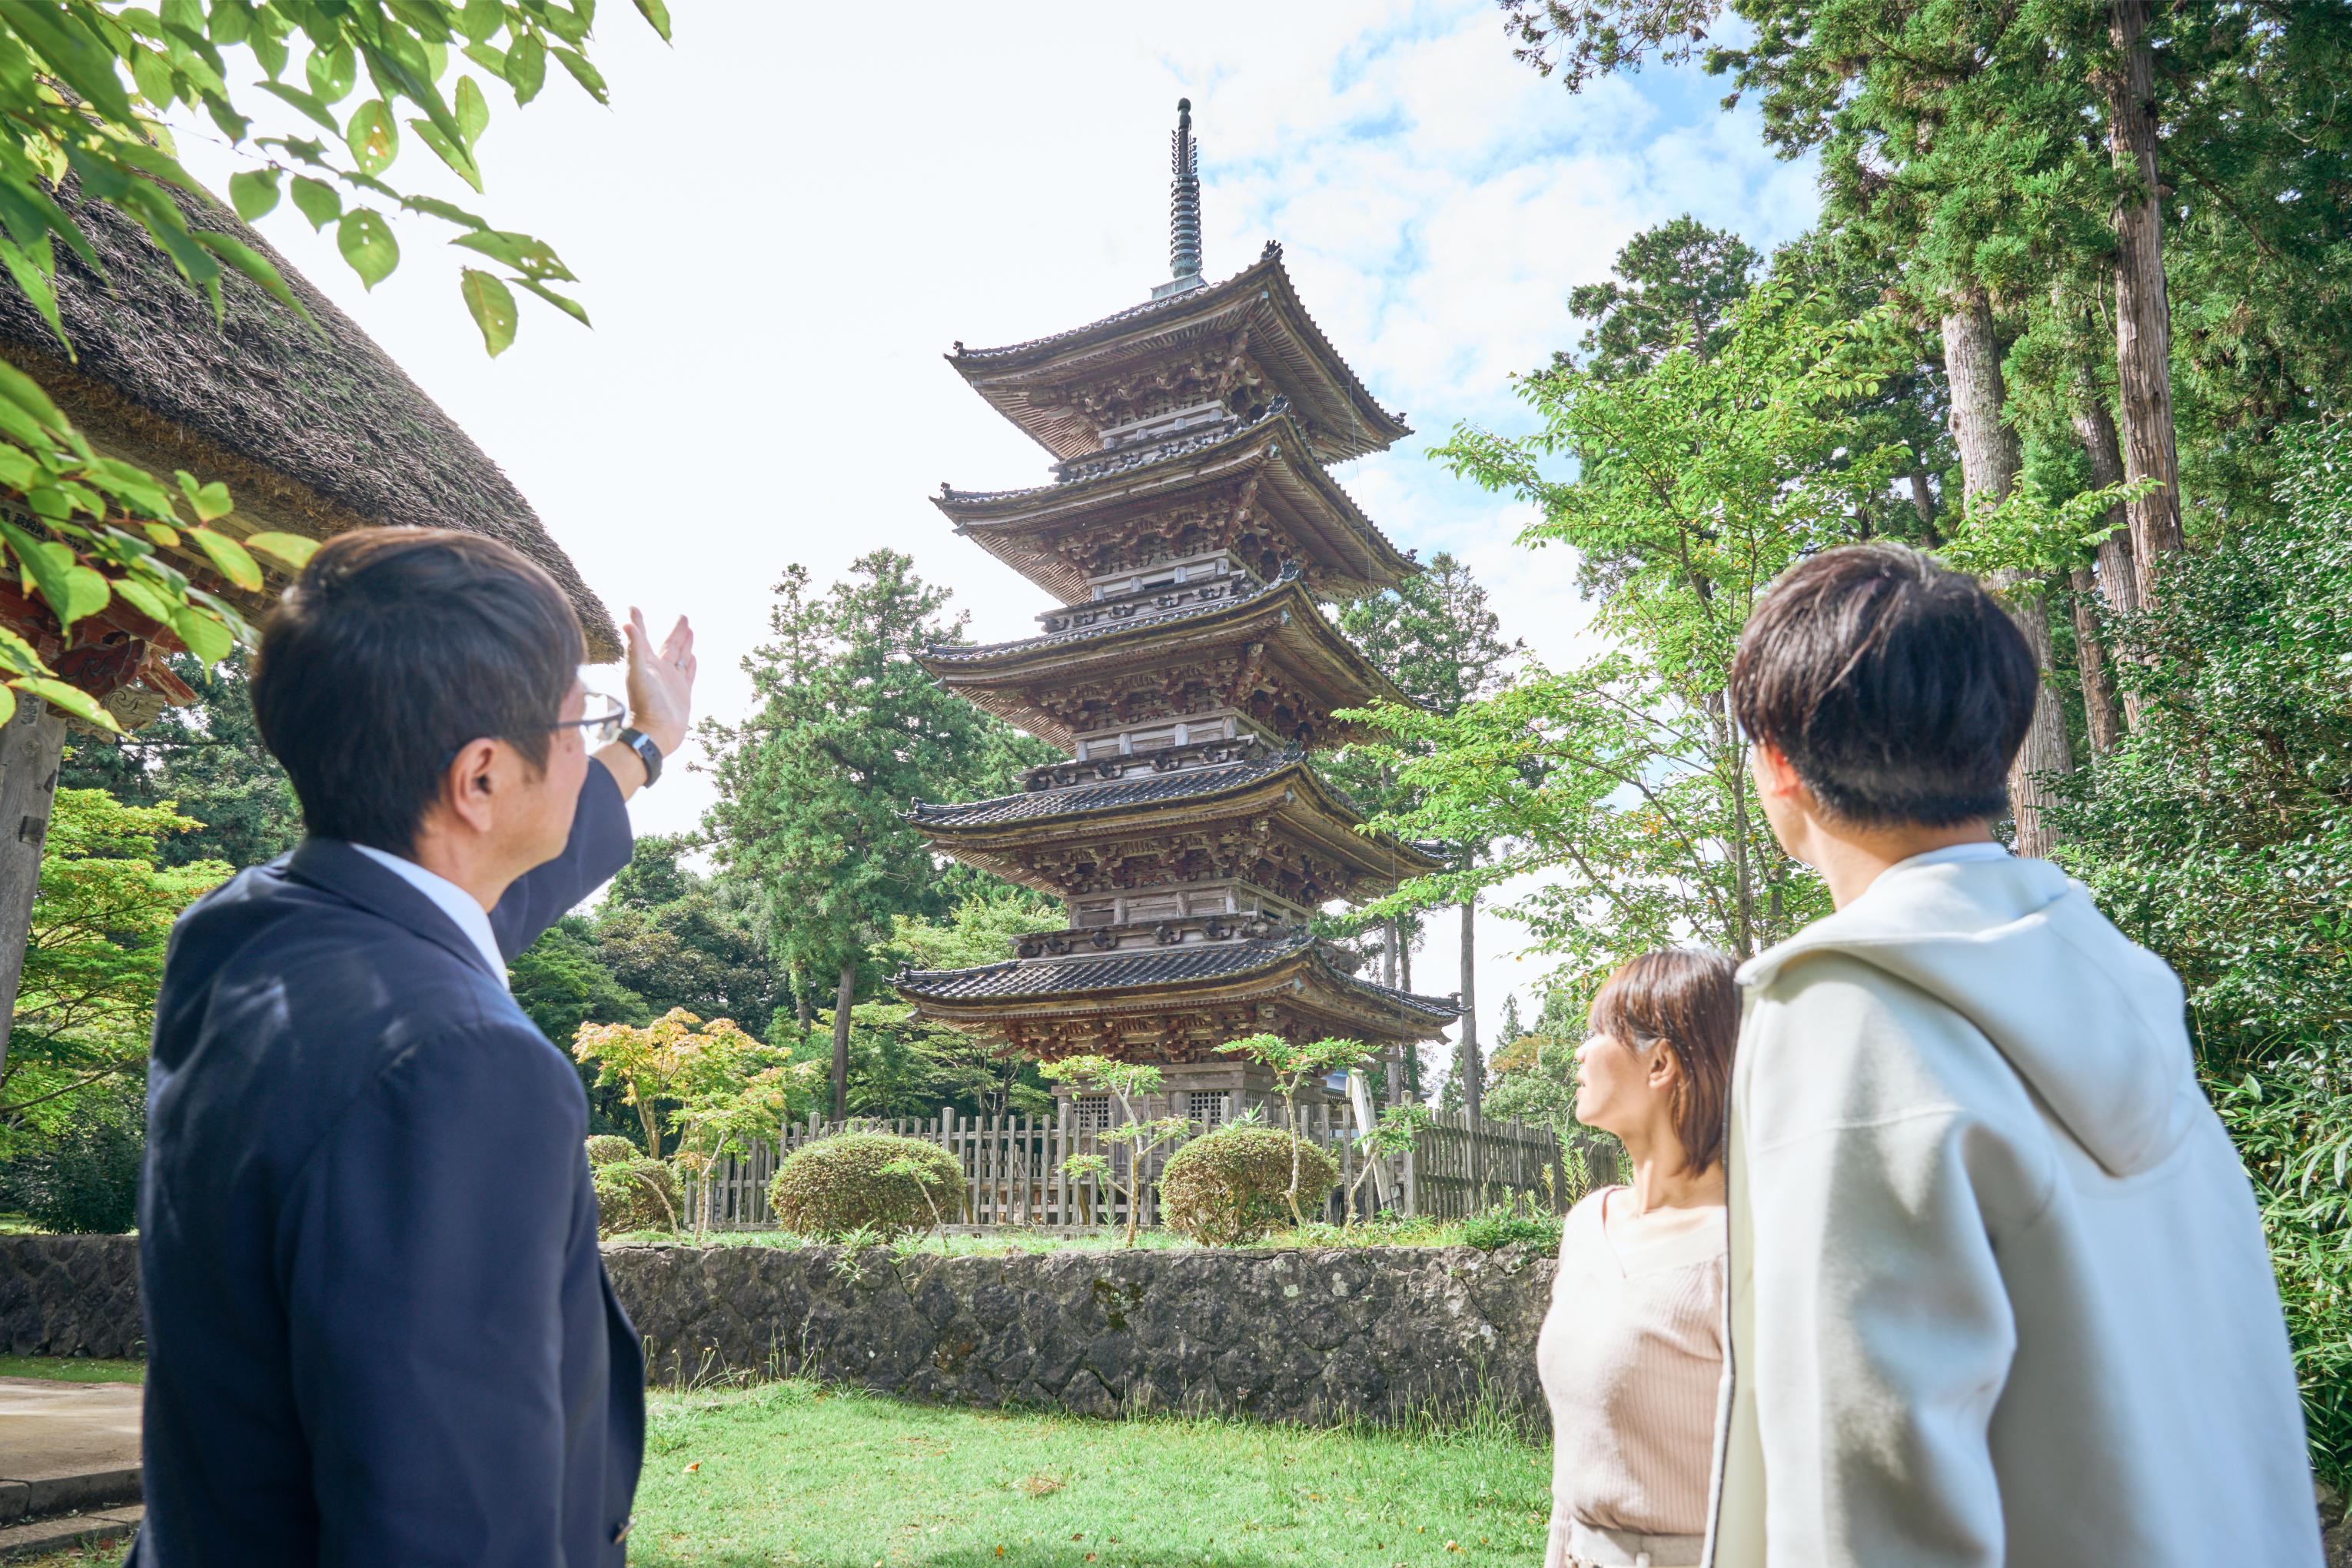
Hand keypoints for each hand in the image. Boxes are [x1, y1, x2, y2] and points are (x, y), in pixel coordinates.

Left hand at [623, 606, 694, 756]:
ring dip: (685, 644)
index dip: (638, 621)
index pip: (642, 636)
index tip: (633, 607)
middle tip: (683, 616)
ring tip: (691, 631)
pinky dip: (691, 664)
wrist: (657, 733)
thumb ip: (635, 648)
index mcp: (646, 662)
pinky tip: (693, 658)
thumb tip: (627, 623)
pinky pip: (688, 673)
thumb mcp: (638, 673)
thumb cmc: (645, 704)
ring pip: (680, 656)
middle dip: (675, 630)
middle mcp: (659, 669)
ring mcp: (672, 681)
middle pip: (669, 644)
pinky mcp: (683, 693)